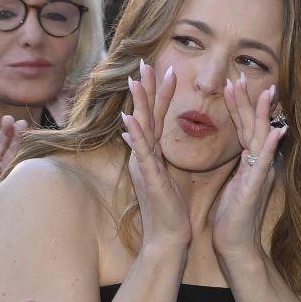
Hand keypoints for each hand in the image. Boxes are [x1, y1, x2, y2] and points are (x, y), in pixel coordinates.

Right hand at [122, 60, 190, 249]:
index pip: (156, 118)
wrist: (169, 238)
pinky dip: (136, 137)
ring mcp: (144, 167)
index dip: (159, 94)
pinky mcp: (149, 179)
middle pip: (145, 116)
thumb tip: (136, 138)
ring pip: (141, 130)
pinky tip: (130, 120)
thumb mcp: (163, 178)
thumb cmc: (170, 211)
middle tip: (145, 62)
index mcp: (152, 155)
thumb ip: (153, 156)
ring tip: (135, 81)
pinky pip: (141, 154)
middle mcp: (144, 157)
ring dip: (138, 104)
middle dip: (146, 89)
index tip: (164, 69)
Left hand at [213, 77, 286, 262]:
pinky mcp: (255, 190)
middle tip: (241, 76)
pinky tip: (276, 133)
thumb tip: (243, 150)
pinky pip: (263, 165)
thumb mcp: (234, 185)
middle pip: (254, 126)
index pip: (244, 128)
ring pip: (262, 139)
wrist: (236, 247)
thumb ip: (241, 166)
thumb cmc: (232, 219)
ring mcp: (260, 177)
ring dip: (262, 116)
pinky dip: (270, 148)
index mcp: (249, 163)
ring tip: (264, 93)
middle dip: (248, 101)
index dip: (238, 105)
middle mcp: (258, 166)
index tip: (231, 83)